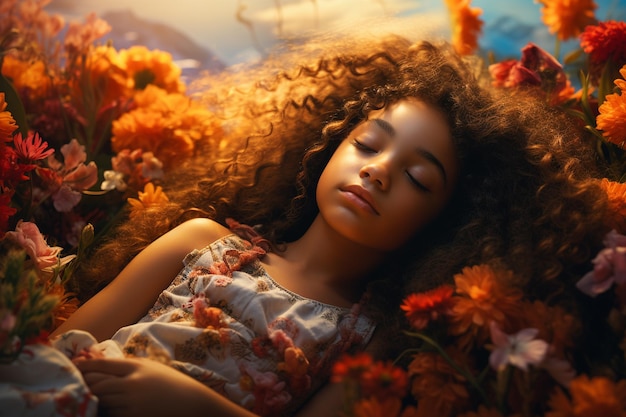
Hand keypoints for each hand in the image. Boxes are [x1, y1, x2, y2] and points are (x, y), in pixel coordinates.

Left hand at [76, 357, 254, 416]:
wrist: (194, 404)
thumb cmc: (173, 385)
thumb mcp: (153, 368)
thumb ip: (129, 367)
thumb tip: (103, 366)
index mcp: (137, 367)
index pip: (103, 364)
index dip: (85, 365)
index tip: (73, 366)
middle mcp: (132, 384)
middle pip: (97, 384)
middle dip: (85, 384)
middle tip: (75, 384)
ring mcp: (132, 404)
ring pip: (102, 401)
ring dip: (94, 400)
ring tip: (87, 396)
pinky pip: (112, 415)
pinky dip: (106, 412)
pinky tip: (105, 410)